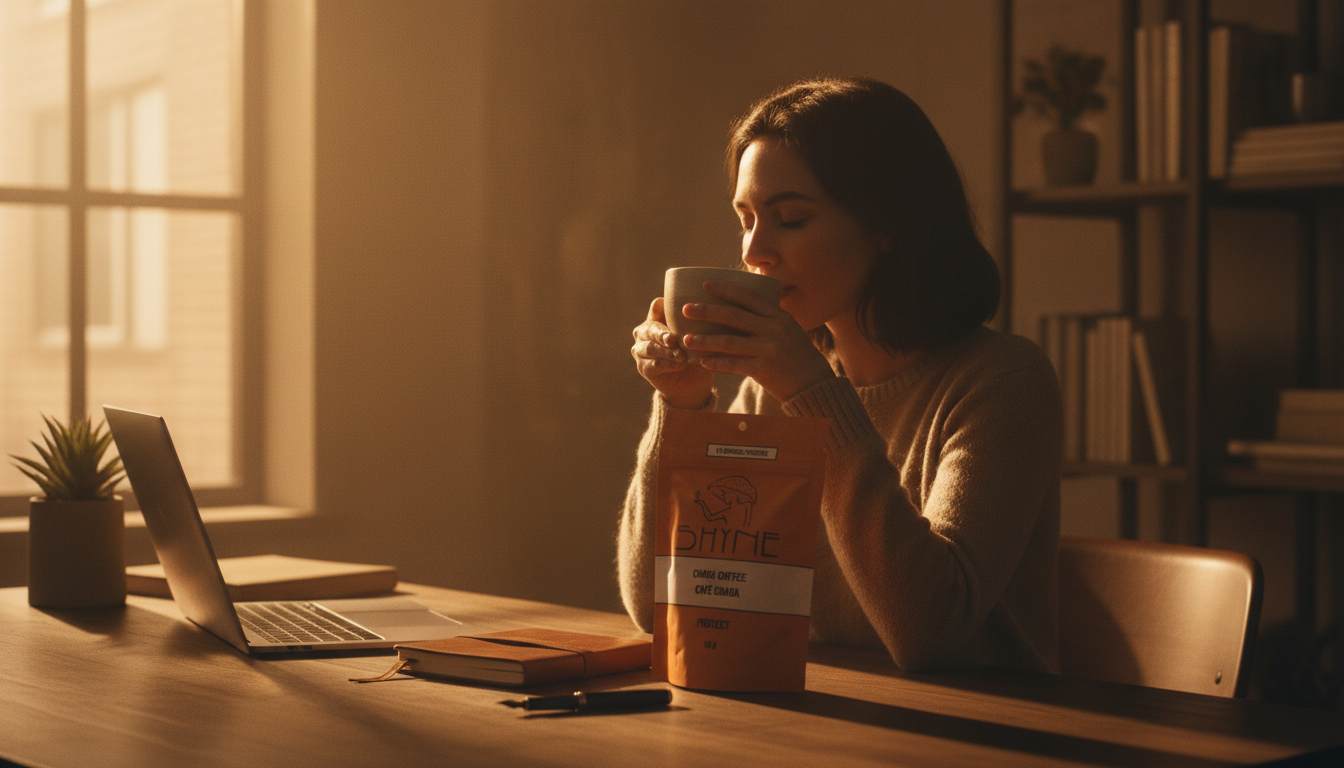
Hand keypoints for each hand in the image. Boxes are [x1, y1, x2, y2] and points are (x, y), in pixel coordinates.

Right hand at [630, 297, 714, 409]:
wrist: (692, 383)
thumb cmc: (697, 353)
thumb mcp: (701, 338)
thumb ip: (700, 326)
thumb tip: (713, 314)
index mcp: (658, 317)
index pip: (656, 306)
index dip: (665, 307)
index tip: (682, 311)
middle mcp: (645, 331)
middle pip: (649, 327)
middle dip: (661, 333)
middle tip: (673, 339)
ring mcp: (641, 349)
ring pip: (650, 348)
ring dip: (667, 352)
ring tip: (682, 356)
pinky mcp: (643, 367)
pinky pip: (653, 364)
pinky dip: (668, 364)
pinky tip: (680, 365)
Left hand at [679, 280, 834, 402]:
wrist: (814, 384)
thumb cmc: (796, 354)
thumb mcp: (788, 329)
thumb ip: (767, 318)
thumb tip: (740, 304)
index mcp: (779, 316)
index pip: (748, 297)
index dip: (726, 289)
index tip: (705, 285)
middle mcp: (774, 329)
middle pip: (734, 316)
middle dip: (707, 311)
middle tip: (686, 309)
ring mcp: (769, 349)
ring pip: (729, 342)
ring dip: (705, 340)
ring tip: (686, 339)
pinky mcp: (764, 370)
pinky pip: (734, 365)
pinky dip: (716, 363)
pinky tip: (701, 361)